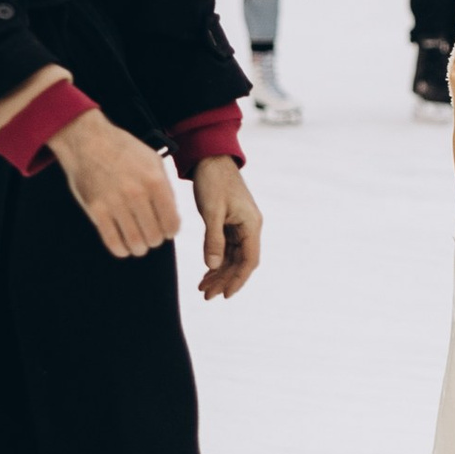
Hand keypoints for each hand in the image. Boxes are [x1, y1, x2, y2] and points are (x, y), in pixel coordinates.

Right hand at [46, 111, 180, 259]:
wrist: (87, 141)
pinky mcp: (96, 210)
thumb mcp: (153, 161)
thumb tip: (173, 218)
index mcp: (155, 182)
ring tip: (139, 243)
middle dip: (155, 240)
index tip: (167, 231)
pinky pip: (113, 243)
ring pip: (135, 244)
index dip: (171, 231)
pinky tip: (123, 246)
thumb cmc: (123, 150)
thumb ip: (166, 188)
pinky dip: (121, 250)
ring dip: (139, 248)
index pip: (172, 224)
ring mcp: (115, 203)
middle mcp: (136, 194)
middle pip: (154, 237)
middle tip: (151, 235)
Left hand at [193, 154, 260, 297]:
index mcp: (251, 224)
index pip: (249, 260)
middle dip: (225, 279)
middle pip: (241, 261)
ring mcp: (240, 224)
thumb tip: (213, 266)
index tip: (225, 294)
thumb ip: (213, 239)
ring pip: (233, 256)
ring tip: (203, 288)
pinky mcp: (230, 222)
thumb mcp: (212, 211)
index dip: (238, 279)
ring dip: (219, 272)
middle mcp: (250, 226)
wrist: (211, 158)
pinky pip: (226, 247)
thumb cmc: (213, 181)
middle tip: (207, 295)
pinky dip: (217, 260)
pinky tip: (206, 271)